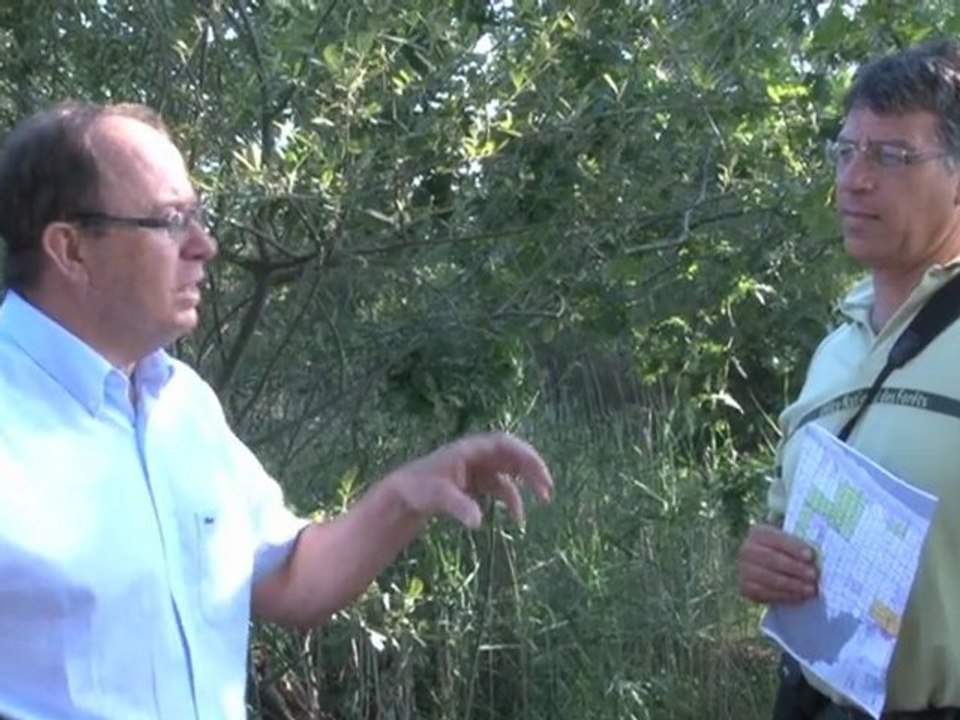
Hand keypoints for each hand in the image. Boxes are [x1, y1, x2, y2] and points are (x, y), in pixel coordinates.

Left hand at [383, 432, 553, 528]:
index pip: (504, 443)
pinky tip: (517, 517)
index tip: (540, 473)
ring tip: (542, 500)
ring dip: (526, 483)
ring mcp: (477, 468)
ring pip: (509, 471)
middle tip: (547, 490)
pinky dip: (512, 499)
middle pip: (512, 456)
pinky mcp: (475, 482)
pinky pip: (500, 486)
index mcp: (469, 450)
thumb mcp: (437, 497)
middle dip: (532, 469)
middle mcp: (476, 455)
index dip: (525, 454)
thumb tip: (478, 522)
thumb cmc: (418, 489)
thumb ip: (459, 506)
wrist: (403, 496)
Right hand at [737, 524, 817, 603]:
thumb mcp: (790, 542)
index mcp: (759, 533)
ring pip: (768, 578)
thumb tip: (818, 553)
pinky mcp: (745, 587)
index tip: (810, 556)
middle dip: (794, 568)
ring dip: (792, 585)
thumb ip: (800, 545)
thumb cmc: (786, 552)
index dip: (793, 547)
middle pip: (771, 559)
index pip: (776, 538)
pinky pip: (765, 593)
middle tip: (814, 575)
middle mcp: (747, 549)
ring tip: (810, 589)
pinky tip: (799, 596)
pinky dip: (785, 596)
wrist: (767, 568)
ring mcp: (743, 569)